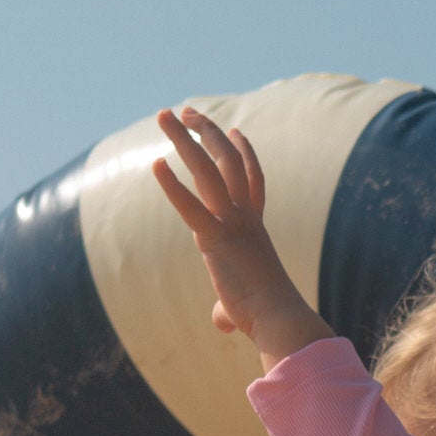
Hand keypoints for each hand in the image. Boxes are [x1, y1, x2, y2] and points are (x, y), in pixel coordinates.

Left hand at [152, 106, 331, 363]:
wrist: (280, 318)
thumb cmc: (266, 316)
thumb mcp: (243, 307)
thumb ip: (227, 309)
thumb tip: (222, 324)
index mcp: (255, 227)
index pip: (252, 180)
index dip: (245, 152)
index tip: (236, 130)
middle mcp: (246, 217)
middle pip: (228, 161)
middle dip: (207, 132)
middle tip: (188, 111)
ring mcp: (233, 223)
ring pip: (209, 169)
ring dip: (185, 139)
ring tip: (166, 114)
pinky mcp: (216, 239)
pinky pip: (191, 207)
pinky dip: (172, 185)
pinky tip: (155, 164)